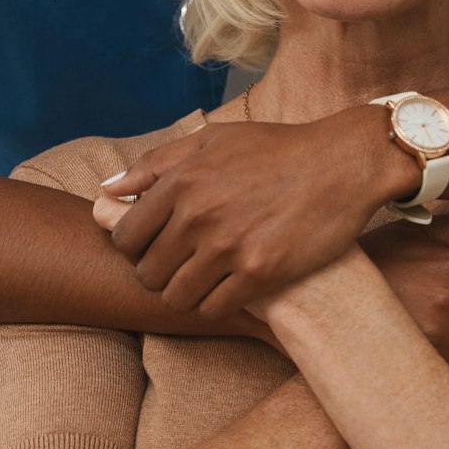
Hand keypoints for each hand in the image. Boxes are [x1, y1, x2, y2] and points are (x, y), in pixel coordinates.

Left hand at [96, 108, 411, 318]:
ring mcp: (228, 246)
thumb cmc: (276, 149)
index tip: (155, 247)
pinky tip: (229, 290)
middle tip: (180, 269)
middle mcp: (198, 215)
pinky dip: (215, 305)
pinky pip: (213, 309)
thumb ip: (156, 164)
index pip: (126, 237)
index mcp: (181, 181)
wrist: (341, 164)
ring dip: (184, 294)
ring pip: (176, 297)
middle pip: (148, 273)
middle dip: (158, 274)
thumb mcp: (212, 139)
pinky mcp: (260, 273)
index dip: (134, 248)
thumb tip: (107, 190)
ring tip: (202, 283)